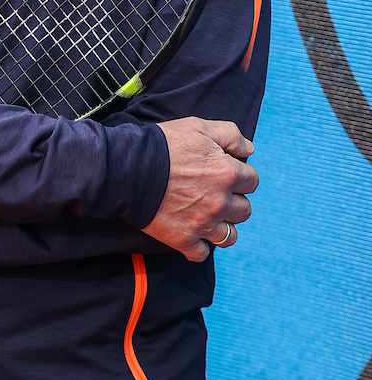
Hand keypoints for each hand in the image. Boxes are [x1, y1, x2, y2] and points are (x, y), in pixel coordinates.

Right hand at [142, 117, 257, 261]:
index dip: (240, 175)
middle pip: (244, 210)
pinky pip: (202, 254)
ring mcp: (203, 224)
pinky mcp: (184, 240)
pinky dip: (199, 246)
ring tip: (207, 216)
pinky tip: (192, 234)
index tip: (224, 173)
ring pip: (229, 236)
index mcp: (228, 173)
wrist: (127, 168)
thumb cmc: (163, 144)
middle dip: (233, 201)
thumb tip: (249, 150)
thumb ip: (231, 134)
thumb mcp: (199, 126)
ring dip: (222, 226)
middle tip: (213, 193)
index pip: (252, 181)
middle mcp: (221, 202)